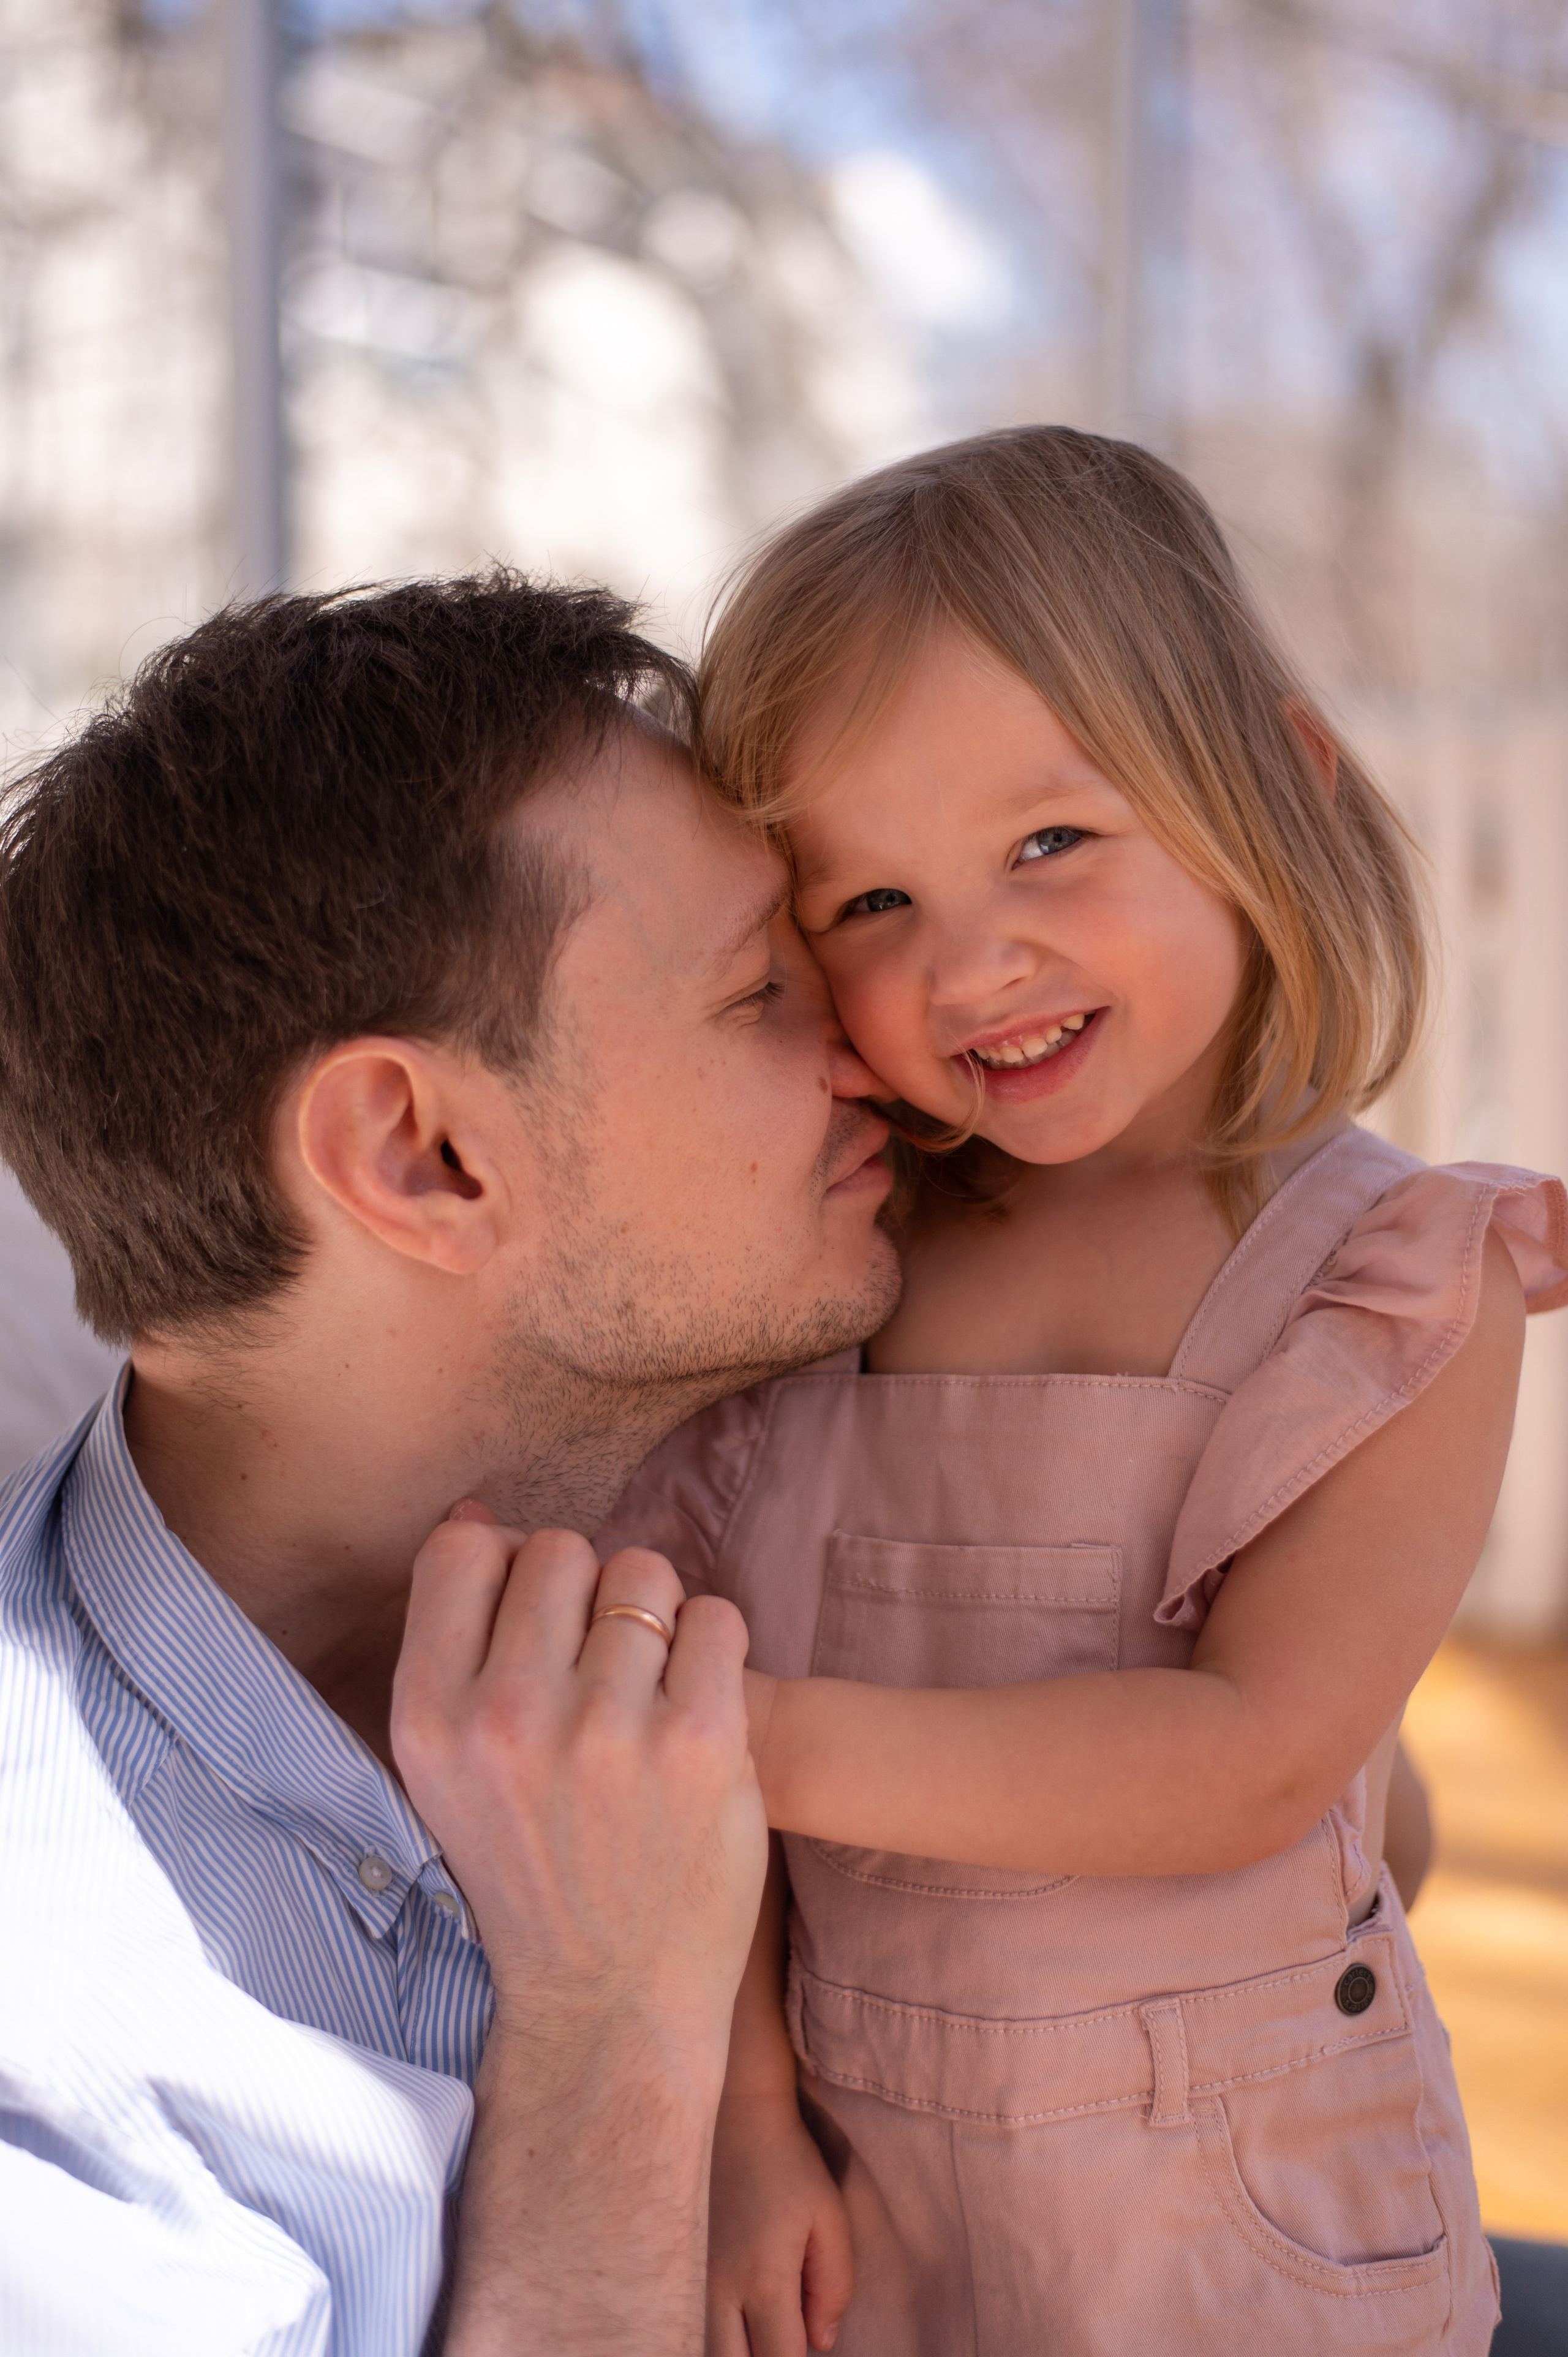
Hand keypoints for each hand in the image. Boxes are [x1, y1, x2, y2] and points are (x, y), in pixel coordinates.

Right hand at [393, 1521, 764, 2057]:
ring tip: (648, 1692)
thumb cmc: (532, 1874)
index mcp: (429, 1719)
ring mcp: (606, 1730)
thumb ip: (456, 1645)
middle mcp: (507, 1718)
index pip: (461, 1549)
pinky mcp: (699, 1743)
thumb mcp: (447, 1771)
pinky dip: (714, 1649)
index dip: (506, 1558)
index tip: (533, 1612)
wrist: (607, 2004)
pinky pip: (717, 1617)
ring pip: (645, 1575)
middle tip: (600, 1664)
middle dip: (587, 1590)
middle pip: (560, 1548)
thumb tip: (480, 1514)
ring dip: (656, 1619)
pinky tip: (695, 1709)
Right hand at [707, 2090, 854, 2356]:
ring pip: (710, 2351)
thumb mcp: (831, 2219)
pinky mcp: (688, 2270)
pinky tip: (743, 2324)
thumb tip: (821, 2343)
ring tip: (767, 2332)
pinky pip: (698, 2326)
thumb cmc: (790, 2165)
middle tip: (786, 2343)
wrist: (736, 2117)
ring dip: (739, 2354)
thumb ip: (833, 2286)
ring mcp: (698, 2281)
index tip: (811, 2348)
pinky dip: (720, 2338)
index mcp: (764, 2279)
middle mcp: (722, 2289)